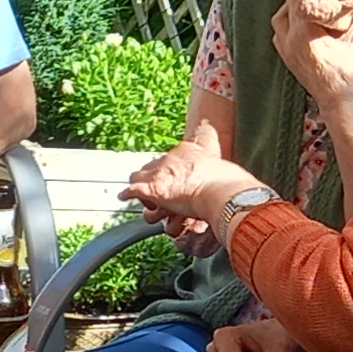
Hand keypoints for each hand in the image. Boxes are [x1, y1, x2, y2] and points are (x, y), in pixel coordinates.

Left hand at [126, 137, 259, 235]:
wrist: (222, 190)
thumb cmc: (228, 183)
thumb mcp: (223, 164)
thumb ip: (217, 164)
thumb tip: (223, 156)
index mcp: (187, 151)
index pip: (169, 159)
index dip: (169, 171)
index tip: (173, 179)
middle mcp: (170, 159)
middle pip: (151, 167)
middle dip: (153, 179)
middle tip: (160, 193)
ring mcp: (159, 173)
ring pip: (139, 177)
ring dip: (141, 189)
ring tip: (146, 200)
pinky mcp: (153, 188)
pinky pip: (133, 190)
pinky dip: (128, 194)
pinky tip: (124, 196)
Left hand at [271, 0, 352, 108]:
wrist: (334, 99)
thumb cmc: (345, 73)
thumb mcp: (352, 42)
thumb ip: (349, 21)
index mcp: (305, 34)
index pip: (298, 2)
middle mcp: (290, 41)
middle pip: (284, 10)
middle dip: (295, 1)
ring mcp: (285, 51)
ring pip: (278, 22)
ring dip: (288, 13)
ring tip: (305, 9)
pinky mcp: (286, 58)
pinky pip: (279, 35)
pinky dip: (287, 26)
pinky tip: (301, 26)